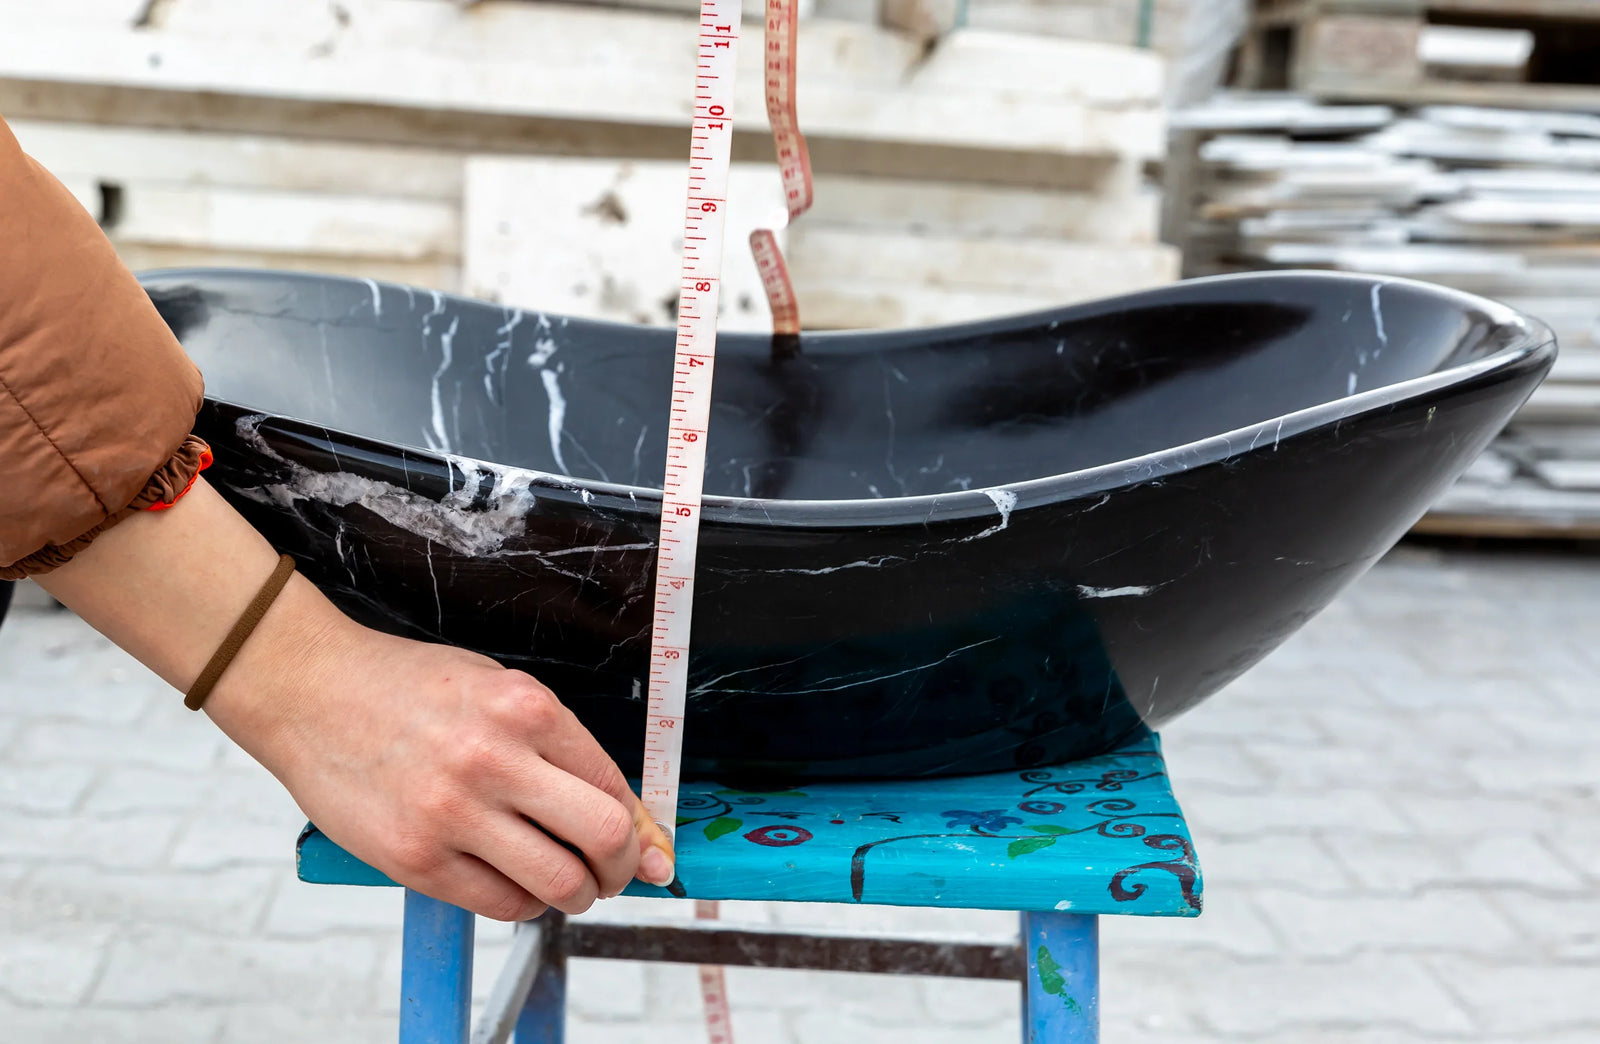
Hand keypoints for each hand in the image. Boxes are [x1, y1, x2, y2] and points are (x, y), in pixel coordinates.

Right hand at [224, 603, 677, 919]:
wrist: (310, 691)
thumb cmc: (405, 688)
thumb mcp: (496, 688)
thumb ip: (556, 745)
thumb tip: (623, 814)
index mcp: (525, 706)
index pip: (613, 784)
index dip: (639, 825)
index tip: (646, 845)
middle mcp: (496, 758)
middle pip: (604, 837)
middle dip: (623, 866)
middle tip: (616, 872)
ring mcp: (454, 813)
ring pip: (559, 882)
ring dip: (577, 894)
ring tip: (567, 884)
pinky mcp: (416, 858)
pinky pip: (501, 903)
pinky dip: (524, 903)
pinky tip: (516, 884)